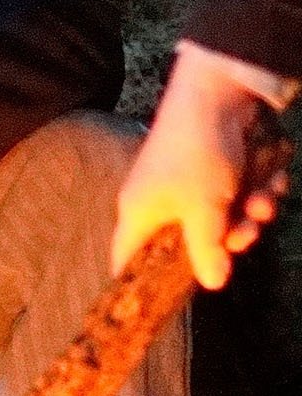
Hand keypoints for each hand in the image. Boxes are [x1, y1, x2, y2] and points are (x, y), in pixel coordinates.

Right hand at [112, 56, 287, 290]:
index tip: (161, 303)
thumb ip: (207, 250)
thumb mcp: (204, 208)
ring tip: (263, 199)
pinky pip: (242, 196)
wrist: (221, 93)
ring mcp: (192, 186)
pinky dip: (260, 190)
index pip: (125, 258)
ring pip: (227, 219)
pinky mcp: (220, 170)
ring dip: (253, 212)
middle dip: (229, 238)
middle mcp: (162, 202)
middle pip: (194, 243)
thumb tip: (212, 285)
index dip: (138, 282)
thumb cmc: (196, 154)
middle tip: (246, 232)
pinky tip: (269, 180)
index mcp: (141, 213)